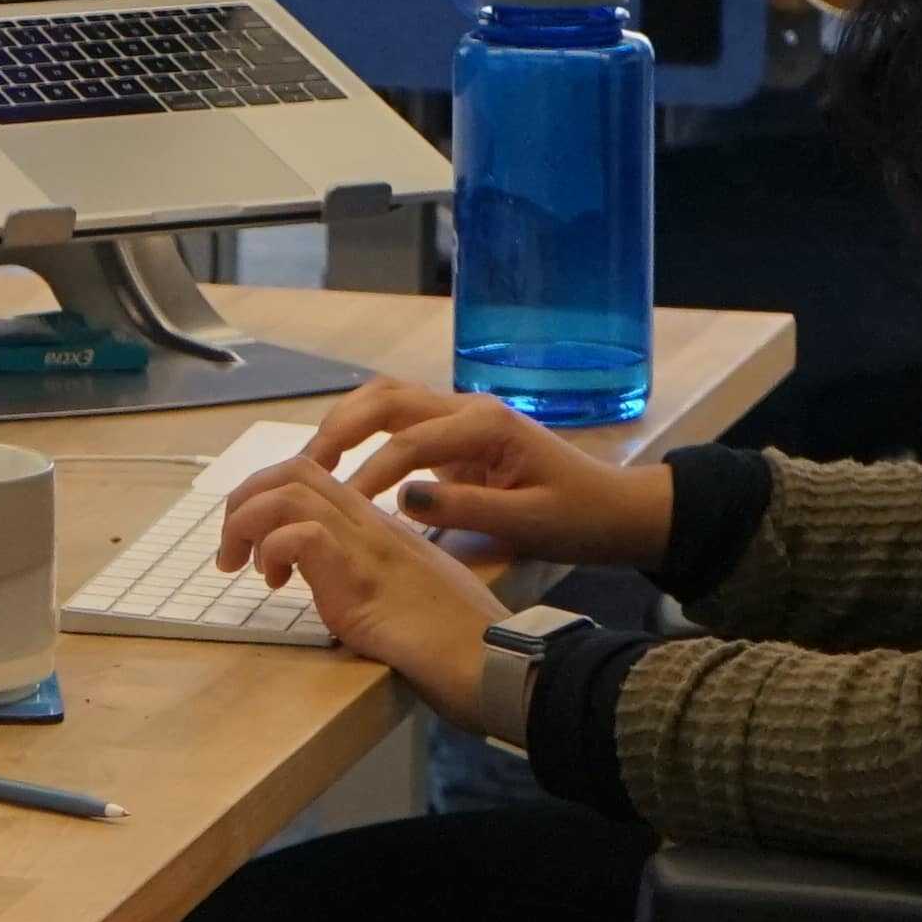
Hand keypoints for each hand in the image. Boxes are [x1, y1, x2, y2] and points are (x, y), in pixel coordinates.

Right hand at [220, 382, 667, 576]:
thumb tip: (401, 498)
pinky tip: (345, 466)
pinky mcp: (457, 436)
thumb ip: (466, 508)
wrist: (616, 510)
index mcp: (487, 426)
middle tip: (306, 468)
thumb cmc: (579, 518)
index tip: (341, 504)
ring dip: (346, 423)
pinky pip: (399, 423)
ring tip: (313, 461)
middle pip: (386, 398)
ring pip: (387, 401)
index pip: (409, 441)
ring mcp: (461, 418)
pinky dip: (365, 435)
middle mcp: (469, 409)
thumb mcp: (529, 523)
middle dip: (340, 429)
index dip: (370, 472)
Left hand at [226, 469, 507, 709]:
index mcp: (384, 529)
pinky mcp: (362, 580)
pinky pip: (303, 536)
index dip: (270, 493)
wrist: (498, 665)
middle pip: (295, 470)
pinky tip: (277, 584)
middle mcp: (374, 527)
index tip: (254, 537)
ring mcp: (368, 549)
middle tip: (232, 546)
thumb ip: (376, 580)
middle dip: (246, 497)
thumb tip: (339, 589)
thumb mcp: (411, 600)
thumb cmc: (466, 643)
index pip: (316, 477)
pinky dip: (274, 549)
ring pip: (290, 492)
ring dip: (248, 521)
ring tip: (240, 564)